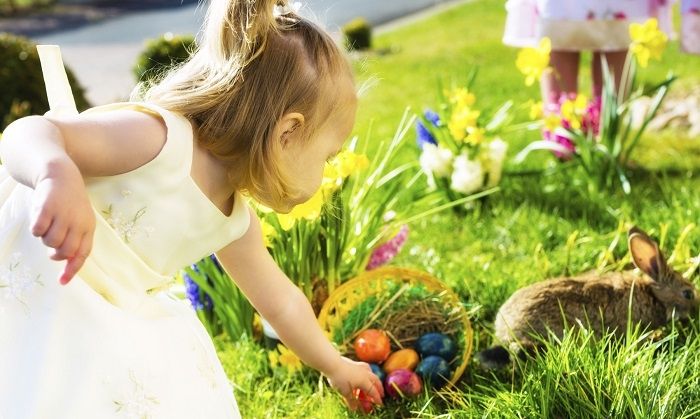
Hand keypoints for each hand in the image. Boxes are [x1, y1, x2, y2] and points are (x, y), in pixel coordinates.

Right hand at [30, 162, 94, 284]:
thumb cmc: (69, 204)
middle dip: (55, 253)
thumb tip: (64, 265)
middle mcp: (78, 222)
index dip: (72, 269)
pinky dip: (36, 229)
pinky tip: (39, 219)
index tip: (62, 282)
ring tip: (48, 226)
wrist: (61, 176)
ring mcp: (63, 215)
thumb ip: (75, 241)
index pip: (83, 253)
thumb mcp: (79, 221)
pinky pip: (38, 230)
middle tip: (52, 246)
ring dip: (45, 239)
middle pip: (65, 251)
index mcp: (88, 227)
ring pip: (50, 242)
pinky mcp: (47, 208)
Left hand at [326, 357, 383, 412]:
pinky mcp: (355, 363)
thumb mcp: (345, 392)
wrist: (333, 364)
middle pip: (376, 381)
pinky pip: (365, 369)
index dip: (377, 398)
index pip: (373, 391)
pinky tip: (364, 373)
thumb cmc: (340, 379)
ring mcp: (361, 366)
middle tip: (381, 394)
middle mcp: (365, 373)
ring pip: (371, 373)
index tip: (380, 404)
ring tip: (374, 383)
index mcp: (364, 381)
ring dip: (374, 380)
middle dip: (379, 388)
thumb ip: (351, 401)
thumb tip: (354, 409)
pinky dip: (367, 373)